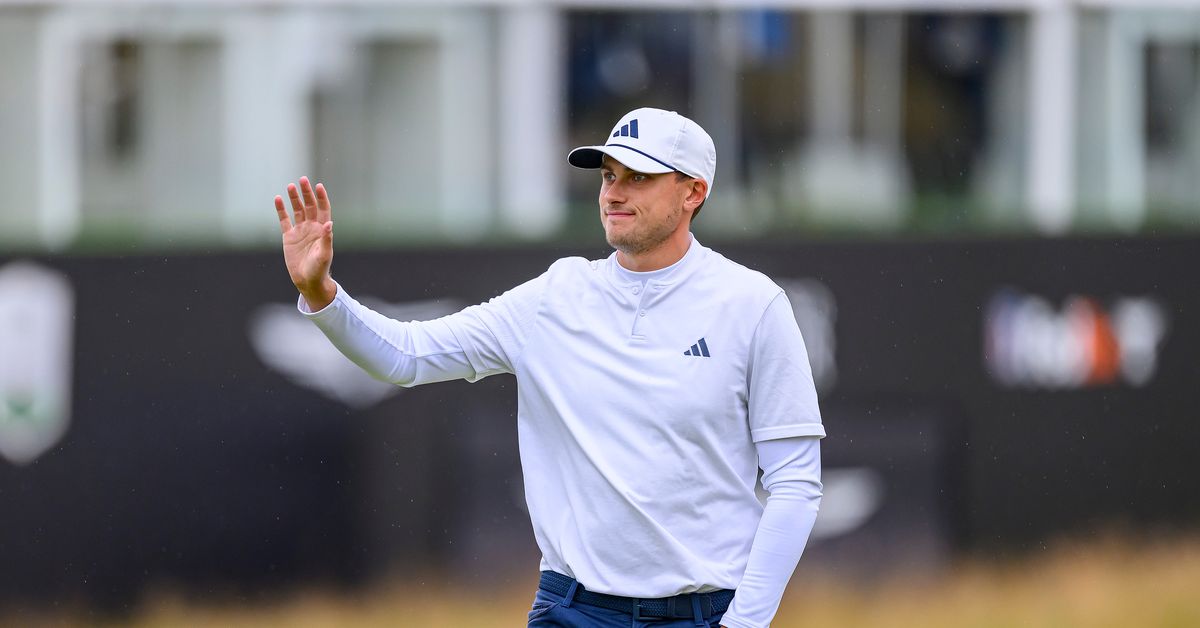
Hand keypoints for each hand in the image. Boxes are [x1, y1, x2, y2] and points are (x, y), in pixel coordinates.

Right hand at [275, 176, 335, 309]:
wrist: (307, 280)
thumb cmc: (319, 269)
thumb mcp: (324, 254)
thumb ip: (327, 239)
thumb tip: (330, 224)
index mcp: (323, 230)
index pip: (323, 209)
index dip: (321, 197)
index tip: (318, 186)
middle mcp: (312, 227)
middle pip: (309, 206)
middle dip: (306, 193)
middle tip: (302, 180)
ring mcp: (300, 231)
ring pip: (297, 210)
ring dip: (294, 198)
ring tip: (290, 186)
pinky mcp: (289, 237)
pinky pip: (284, 220)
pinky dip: (281, 210)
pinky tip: (278, 199)